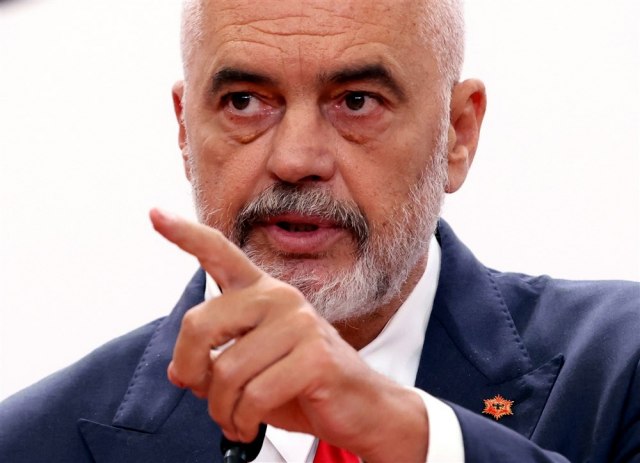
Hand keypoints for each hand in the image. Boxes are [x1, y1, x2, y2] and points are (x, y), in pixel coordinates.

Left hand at [150, 208, 428, 461]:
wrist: (359, 407)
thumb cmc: (300, 384)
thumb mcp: (249, 369)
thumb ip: (213, 360)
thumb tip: (179, 371)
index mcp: (261, 293)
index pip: (219, 253)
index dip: (184, 235)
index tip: (154, 214)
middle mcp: (279, 298)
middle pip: (199, 324)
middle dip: (190, 370)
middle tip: (201, 395)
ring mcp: (299, 323)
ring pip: (225, 371)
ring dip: (221, 409)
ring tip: (234, 420)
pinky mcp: (315, 356)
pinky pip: (254, 395)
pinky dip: (242, 422)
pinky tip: (249, 426)